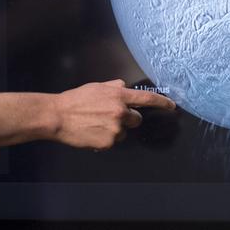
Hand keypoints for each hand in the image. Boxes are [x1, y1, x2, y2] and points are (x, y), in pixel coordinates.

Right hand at [52, 79, 176, 149]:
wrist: (58, 117)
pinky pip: (113, 142)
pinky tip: (92, 132)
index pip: (147, 98)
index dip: (162, 102)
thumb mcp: (96, 87)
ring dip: (115, 130)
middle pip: (137, 119)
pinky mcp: (108, 143)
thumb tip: (124, 87)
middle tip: (110, 117)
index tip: (171, 106)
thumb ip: (114, 87)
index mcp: (119, 96)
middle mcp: (120, 112)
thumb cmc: (75, 100)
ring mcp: (115, 129)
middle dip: (128, 119)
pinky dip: (105, 139)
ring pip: (124, 132)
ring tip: (96, 124)